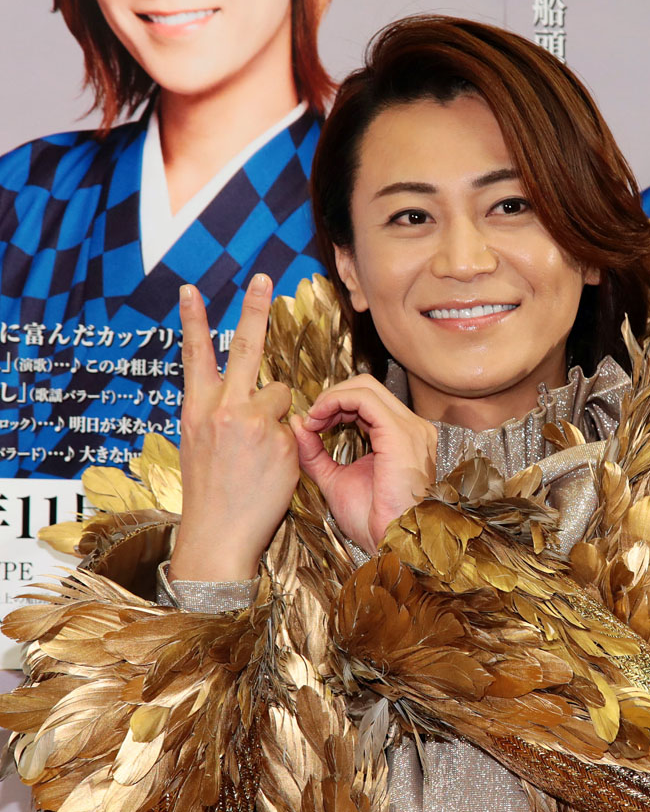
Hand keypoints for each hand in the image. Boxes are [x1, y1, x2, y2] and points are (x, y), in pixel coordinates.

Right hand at [170, 274, 299, 581]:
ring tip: (258, 450)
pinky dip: (289, 446)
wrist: (217, 534)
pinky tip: (271, 470)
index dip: (194, 320)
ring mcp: (253, 422)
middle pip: (246, 348)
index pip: (195, 356)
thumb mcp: (198, 444)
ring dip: (279, 412)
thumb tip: (248, 394)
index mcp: (197, 409)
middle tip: (263, 277)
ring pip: (282, 392)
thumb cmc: (210, 493)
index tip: (190, 290)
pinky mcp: (281, 440)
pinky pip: (296, 428)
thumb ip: (218, 412)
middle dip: (255, 309)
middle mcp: (223, 408)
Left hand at [292, 375, 436, 554]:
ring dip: (330, 399)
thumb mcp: (335, 480)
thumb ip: (315, 453)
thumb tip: (298, 423)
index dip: (334, 405)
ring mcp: (410, 428)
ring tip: (312, 421)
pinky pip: (364, 399)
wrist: (392, 542)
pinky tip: (319, 420)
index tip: (311, 424)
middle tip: (310, 420)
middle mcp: (412, 428)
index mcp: (402, 438)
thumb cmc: (373, 521)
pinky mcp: (400, 433)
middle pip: (366, 387)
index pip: (367, 401)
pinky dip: (335, 402)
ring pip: (364, 387)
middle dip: (331, 397)